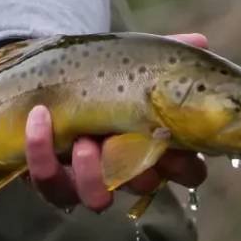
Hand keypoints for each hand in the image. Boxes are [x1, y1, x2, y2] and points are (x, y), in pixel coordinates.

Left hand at [23, 33, 208, 211]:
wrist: (49, 75)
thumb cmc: (101, 73)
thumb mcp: (133, 60)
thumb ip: (166, 53)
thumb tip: (199, 41)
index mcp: (155, 145)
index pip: (188, 171)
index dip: (185, 166)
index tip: (174, 145)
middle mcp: (126, 169)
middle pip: (143, 185)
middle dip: (136, 171)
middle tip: (121, 144)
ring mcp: (89, 179)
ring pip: (97, 198)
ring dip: (91, 172)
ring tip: (84, 140)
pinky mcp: (53, 180)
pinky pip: (48, 182)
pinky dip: (42, 150)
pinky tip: (40, 116)